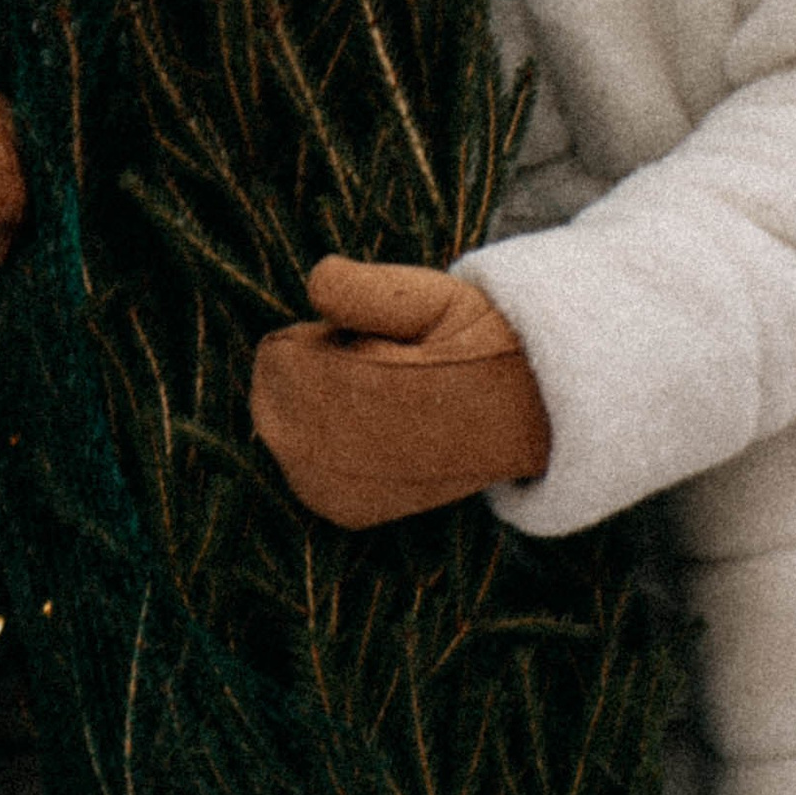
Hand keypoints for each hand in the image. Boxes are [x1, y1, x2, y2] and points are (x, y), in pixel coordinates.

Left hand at [250, 256, 551, 529]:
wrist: (524, 414)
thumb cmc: (469, 344)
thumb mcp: (431, 295)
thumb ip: (366, 288)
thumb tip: (314, 284)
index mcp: (360, 405)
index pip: (280, 353)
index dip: (325, 332)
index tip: (376, 339)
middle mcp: (338, 461)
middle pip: (272, 387)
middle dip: (312, 365)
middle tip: (381, 367)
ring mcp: (336, 494)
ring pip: (279, 419)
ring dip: (314, 400)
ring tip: (383, 399)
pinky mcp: (342, 510)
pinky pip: (296, 456)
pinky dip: (319, 435)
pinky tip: (373, 430)